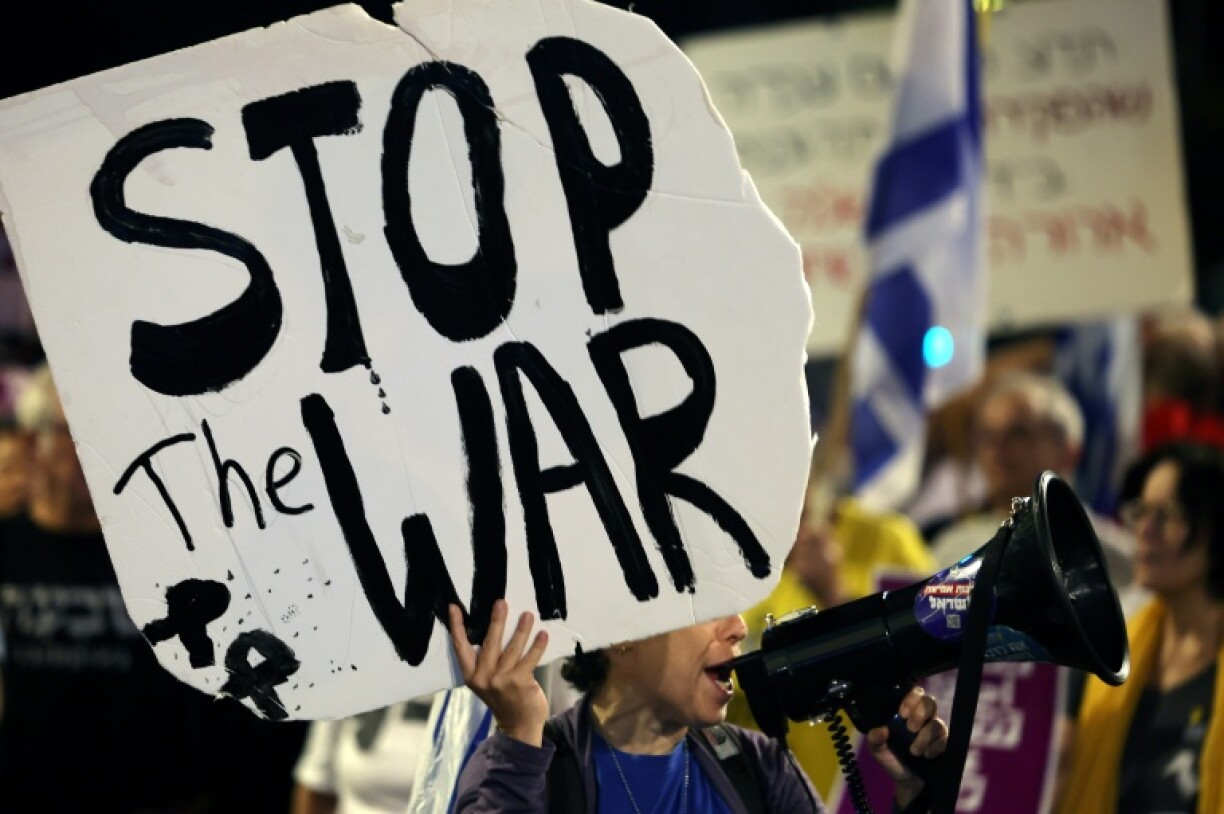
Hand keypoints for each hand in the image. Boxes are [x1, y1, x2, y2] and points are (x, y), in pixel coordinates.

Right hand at [448, 599, 549, 745]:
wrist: (519, 726)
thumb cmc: (504, 699)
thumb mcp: (486, 683)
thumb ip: (486, 662)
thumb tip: (494, 629)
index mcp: (472, 676)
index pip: (461, 647)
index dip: (457, 626)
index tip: (454, 607)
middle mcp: (484, 678)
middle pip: (490, 643)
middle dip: (496, 621)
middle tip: (501, 603)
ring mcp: (502, 681)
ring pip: (512, 648)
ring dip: (521, 630)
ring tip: (528, 615)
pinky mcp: (520, 683)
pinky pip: (530, 659)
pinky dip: (537, 645)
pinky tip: (543, 634)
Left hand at [866, 687, 946, 806]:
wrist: (907, 780)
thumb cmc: (892, 757)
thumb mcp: (877, 749)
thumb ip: (874, 738)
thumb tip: (881, 730)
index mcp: (906, 711)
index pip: (913, 693)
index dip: (910, 698)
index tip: (902, 713)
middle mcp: (923, 716)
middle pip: (929, 702)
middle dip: (920, 713)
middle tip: (910, 728)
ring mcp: (935, 728)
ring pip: (937, 722)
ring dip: (925, 736)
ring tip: (914, 751)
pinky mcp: (944, 742)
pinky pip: (945, 739)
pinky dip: (935, 747)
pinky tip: (926, 755)